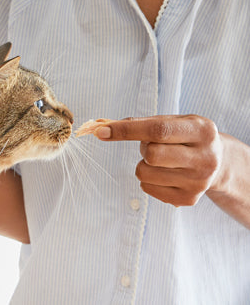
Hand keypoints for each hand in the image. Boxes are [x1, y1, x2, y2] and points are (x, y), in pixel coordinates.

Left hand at [96, 115, 223, 206]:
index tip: (101, 131)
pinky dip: (147, 179)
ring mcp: (198, 182)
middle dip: (143, 148)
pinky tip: (165, 173)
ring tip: (161, 159)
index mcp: (202, 131)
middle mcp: (205, 158)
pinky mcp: (189, 199)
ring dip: (144, 164)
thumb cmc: (186, 136)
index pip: (158, 130)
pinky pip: (147, 188)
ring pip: (145, 173)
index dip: (126, 130)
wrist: (219, 162)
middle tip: (153, 145)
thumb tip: (102, 127)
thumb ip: (140, 122)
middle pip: (152, 154)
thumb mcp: (173, 121)